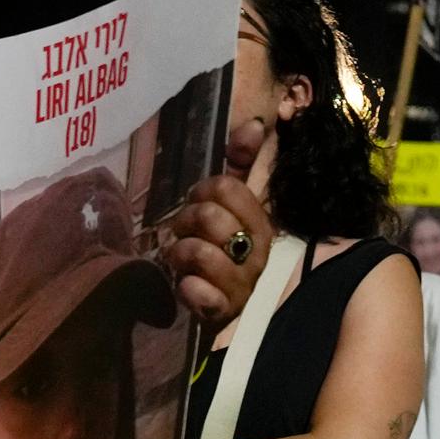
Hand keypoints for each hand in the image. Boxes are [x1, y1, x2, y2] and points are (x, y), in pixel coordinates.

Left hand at [161, 134, 277, 327]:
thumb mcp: (238, 207)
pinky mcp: (223, 314)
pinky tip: (188, 287)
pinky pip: (198, 293)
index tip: (198, 202)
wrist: (230, 311)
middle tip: (183, 232)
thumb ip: (244, 166)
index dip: (203, 190)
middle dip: (184, 221)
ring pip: (199, 253)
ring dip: (178, 253)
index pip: (227, 187)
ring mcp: (242, 286)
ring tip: (178, 259)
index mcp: (261, 223)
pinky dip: (187, 289)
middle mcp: (256, 254)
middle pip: (208, 216)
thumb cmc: (228, 252)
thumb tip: (254, 125)